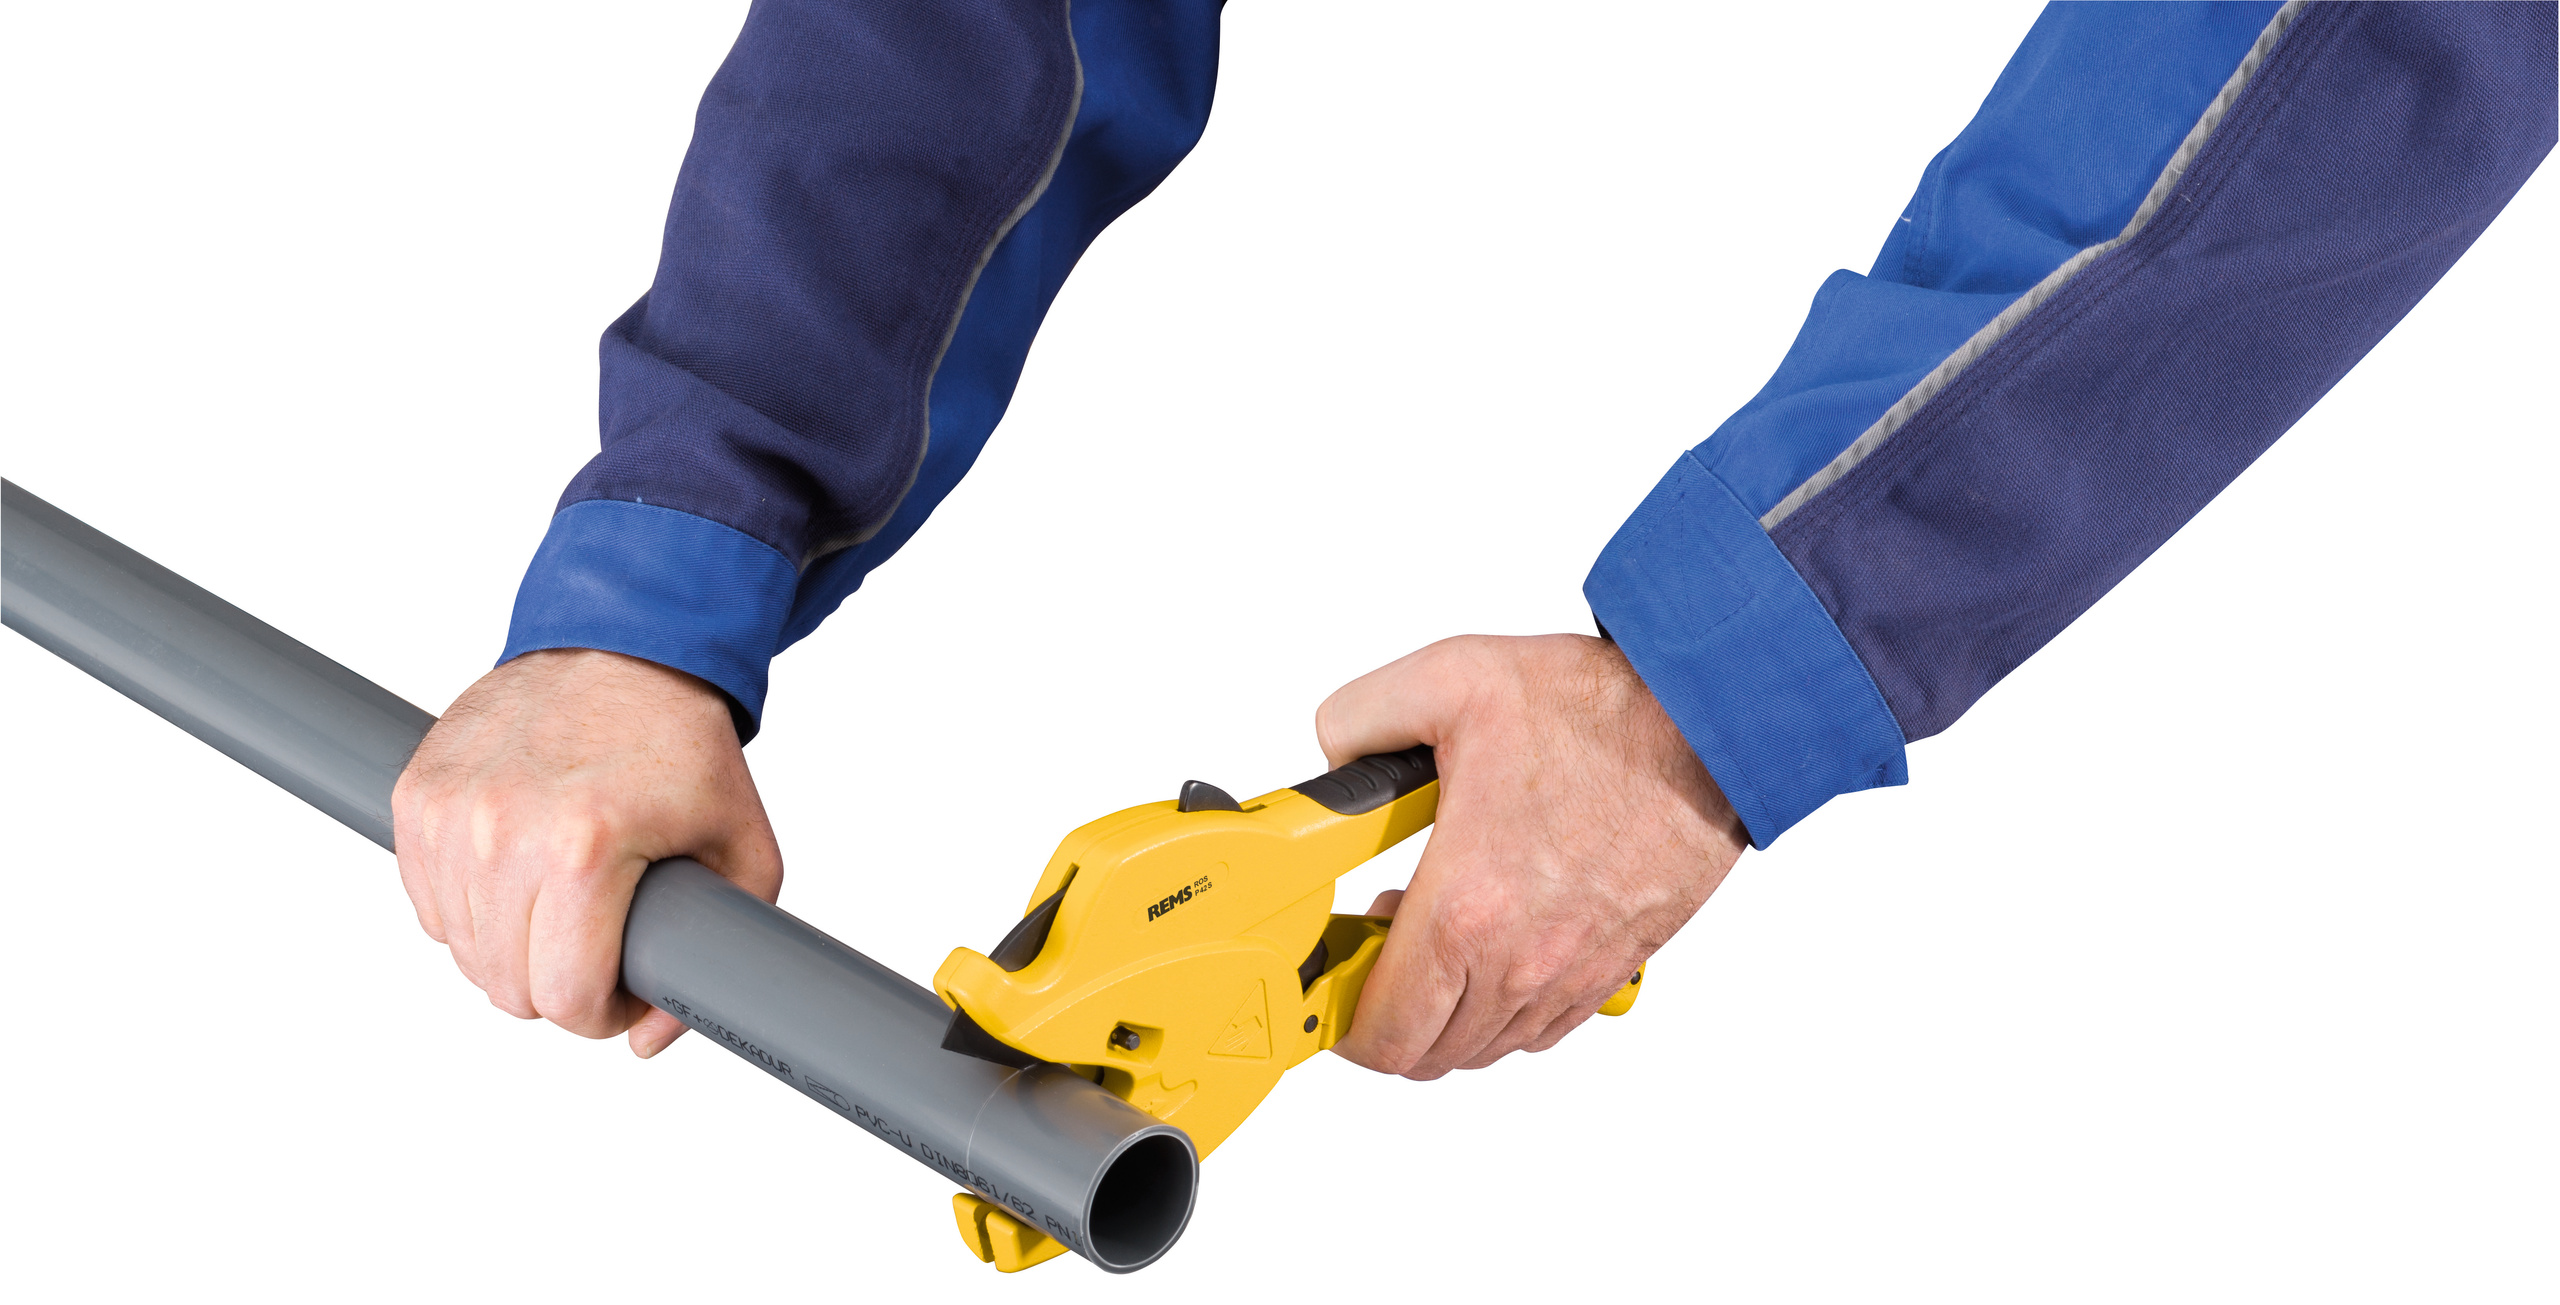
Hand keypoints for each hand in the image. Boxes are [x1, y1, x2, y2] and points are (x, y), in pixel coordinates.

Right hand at [391, 648, 782, 1056]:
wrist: (624, 647)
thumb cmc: (686, 750)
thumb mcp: (743, 851)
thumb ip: (716, 955)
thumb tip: (646, 1040)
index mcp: (584, 848)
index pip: (563, 995)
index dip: (600, 1013)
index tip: (621, 993)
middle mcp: (503, 831)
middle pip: (507, 986)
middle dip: (558, 987)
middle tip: (596, 949)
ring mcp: (451, 812)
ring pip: (462, 951)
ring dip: (511, 949)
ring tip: (563, 906)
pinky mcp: (416, 795)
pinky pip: (428, 902)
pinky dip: (471, 908)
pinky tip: (520, 876)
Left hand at [1318, 634, 1746, 1078]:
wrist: (1710, 725)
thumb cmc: (1602, 710)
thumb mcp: (1449, 680)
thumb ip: (1359, 719)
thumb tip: (1333, 754)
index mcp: (1467, 906)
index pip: (1382, 1028)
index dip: (1339, 1015)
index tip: (1330, 975)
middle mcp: (1521, 960)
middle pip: (1425, 1054)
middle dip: (1383, 1015)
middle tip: (1376, 945)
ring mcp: (1573, 973)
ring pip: (1484, 1047)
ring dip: (1444, 1010)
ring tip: (1436, 933)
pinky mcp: (1614, 968)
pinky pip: (1540, 1027)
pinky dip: (1501, 1007)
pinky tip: (1492, 942)